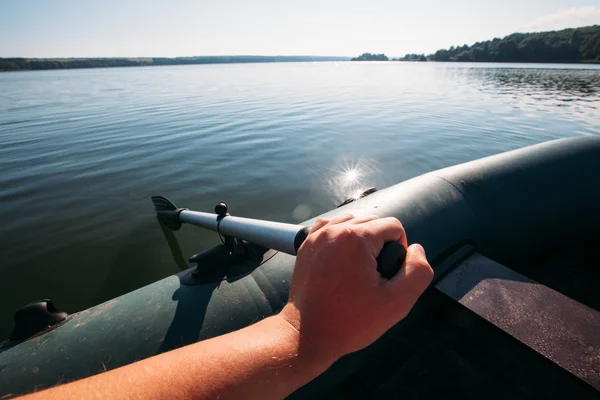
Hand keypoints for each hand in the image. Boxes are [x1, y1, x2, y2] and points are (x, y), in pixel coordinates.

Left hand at [279, 214, 432, 366]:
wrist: (308, 335)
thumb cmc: (350, 322)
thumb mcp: (397, 302)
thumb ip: (417, 271)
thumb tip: (416, 249)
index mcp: (356, 238)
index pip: (394, 226)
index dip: (400, 251)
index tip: (388, 276)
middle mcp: (334, 230)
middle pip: (373, 222)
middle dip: (381, 245)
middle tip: (374, 276)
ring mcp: (317, 236)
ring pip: (353, 222)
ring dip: (362, 240)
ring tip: (359, 270)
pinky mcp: (307, 245)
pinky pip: (331, 228)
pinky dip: (341, 238)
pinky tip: (343, 261)